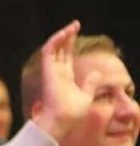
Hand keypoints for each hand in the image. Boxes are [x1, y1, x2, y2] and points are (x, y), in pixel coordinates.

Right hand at [33, 21, 98, 138]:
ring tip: (72, 26)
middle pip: (59, 50)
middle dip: (67, 37)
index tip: (77, 33)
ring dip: (61, 36)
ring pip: (53, 49)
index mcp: (64, 78)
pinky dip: (55, 41)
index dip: (70, 45)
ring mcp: (51, 72)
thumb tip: (97, 72)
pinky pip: (48, 52)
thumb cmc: (72, 113)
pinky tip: (64, 33)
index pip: (65, 57)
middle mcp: (56, 73)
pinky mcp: (48, 71)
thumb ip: (90, 84)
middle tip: (75, 25)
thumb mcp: (86, 95)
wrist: (62, 120)